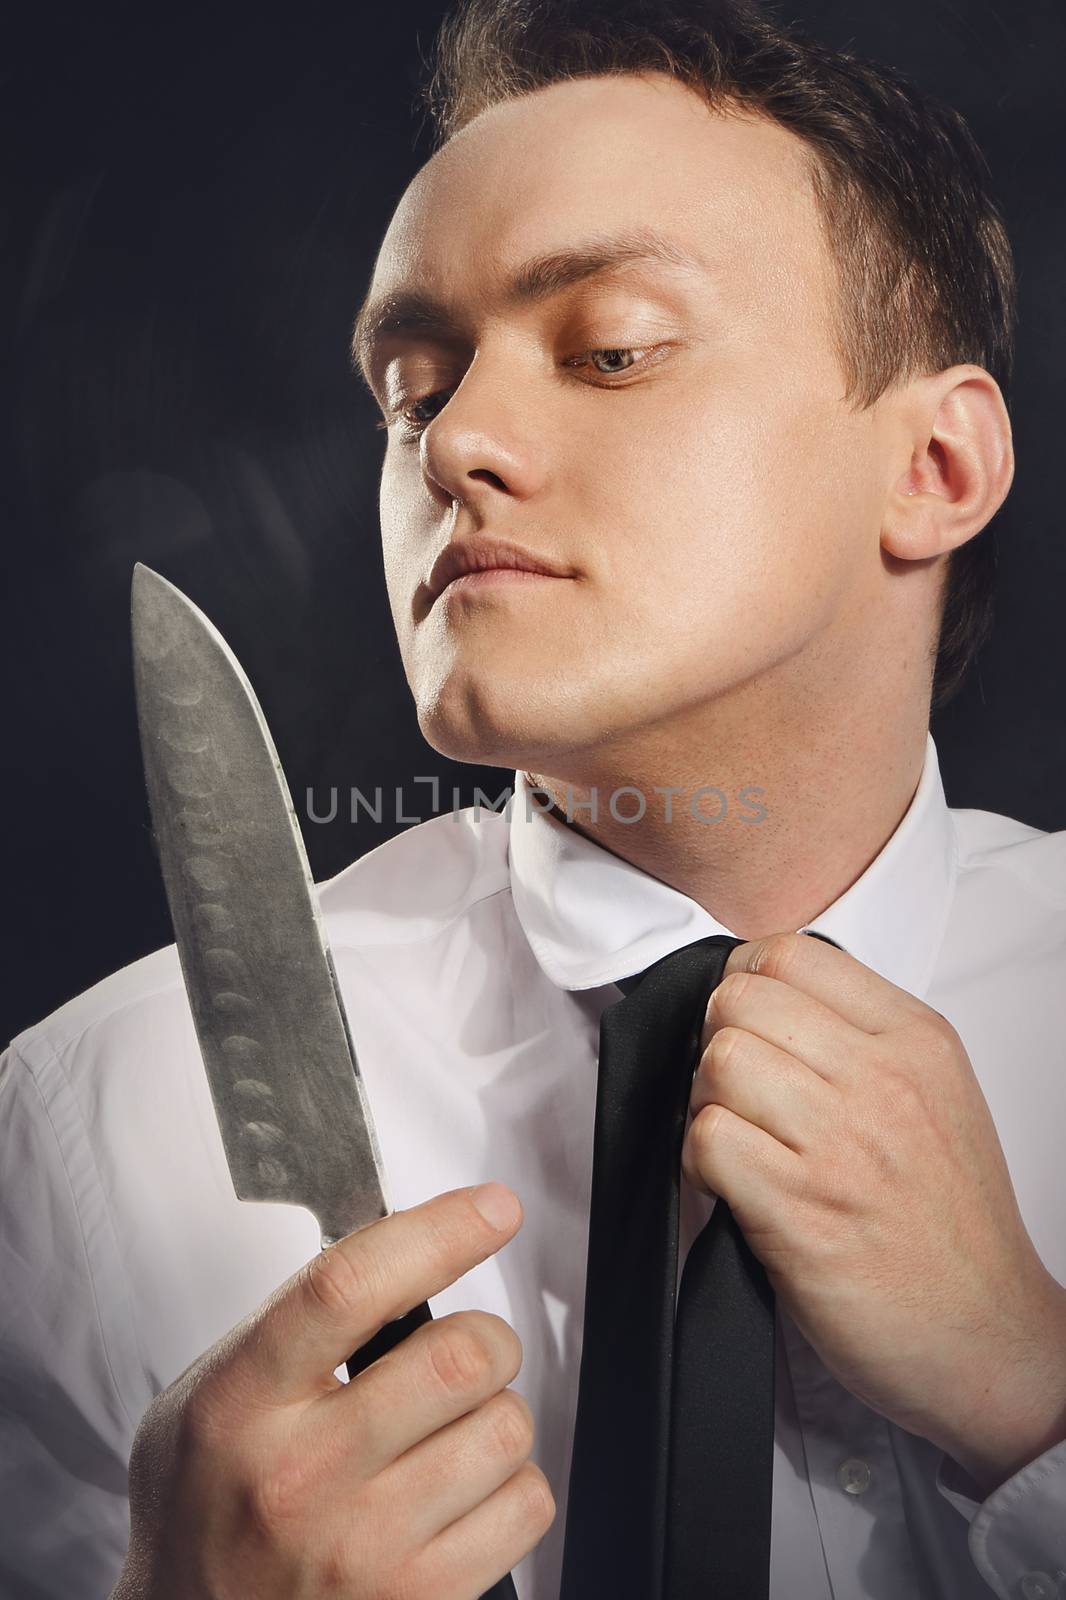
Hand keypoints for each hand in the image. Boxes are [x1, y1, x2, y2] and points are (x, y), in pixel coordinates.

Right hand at [110, 1183, 553, 1599]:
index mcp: (241, 1407)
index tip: (490, 1208)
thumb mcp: (205, 1398)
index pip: (349, 1289)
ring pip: (505, 1427)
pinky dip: (512, 1486)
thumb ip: (287, 1325)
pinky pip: (526, 1504)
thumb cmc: (207, 1509)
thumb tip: (400, 1241)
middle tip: (465, 1351)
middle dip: (485, 1337)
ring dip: (496, 1414)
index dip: (437, 1233)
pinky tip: (460, 1492)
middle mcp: (301, 1478)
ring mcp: (362, 1550)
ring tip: (447, 1434)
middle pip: (457, 1357)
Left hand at [682, 931, 1065, 1494]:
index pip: (789, 953)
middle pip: (740, 1000)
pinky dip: (700, 1162)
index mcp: (915, 1040)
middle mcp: (882, 1080)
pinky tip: (732, 1185)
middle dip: (718, 1043)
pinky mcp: (801, 1210)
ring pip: (718, 1061)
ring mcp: (841, 1145)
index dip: (745, 984)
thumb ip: (860, 1036)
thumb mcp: (935, 1095)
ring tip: (740, 1142)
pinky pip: (707, 1140)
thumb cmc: (952, 1224)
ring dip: (708, 1103)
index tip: (749, 1027)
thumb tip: (761, 996)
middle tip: (739, 1094)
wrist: (988, 1336)